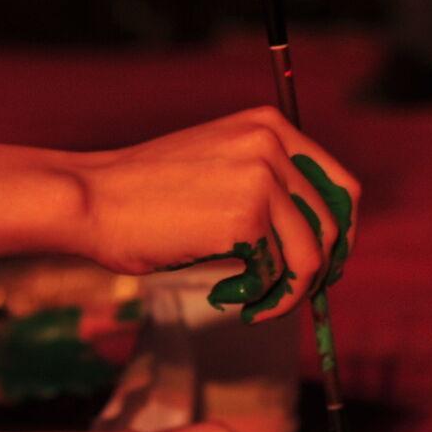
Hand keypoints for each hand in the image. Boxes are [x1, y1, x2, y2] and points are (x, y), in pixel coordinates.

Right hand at [68, 109, 359, 322]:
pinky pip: (277, 275)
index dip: (339, 235)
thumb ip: (265, 189)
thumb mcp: (217, 168)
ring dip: (288, 293)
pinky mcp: (246, 218)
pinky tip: (227, 296)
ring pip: (311, 256)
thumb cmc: (144, 195)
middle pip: (333, 224)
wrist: (91, 198)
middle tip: (287, 297)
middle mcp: (272, 144)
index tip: (323, 267)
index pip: (341, 187)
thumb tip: (317, 248)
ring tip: (255, 306)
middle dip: (319, 271)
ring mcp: (261, 179)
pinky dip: (260, 298)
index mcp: (269, 126)